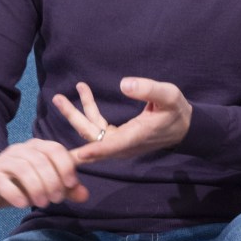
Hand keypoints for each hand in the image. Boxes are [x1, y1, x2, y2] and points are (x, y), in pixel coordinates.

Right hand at [0, 139, 89, 211]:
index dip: (66, 166)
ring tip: (43, 203)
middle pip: (41, 160)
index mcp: (37, 147)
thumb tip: (84, 195)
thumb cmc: (20, 183)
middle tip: (56, 199)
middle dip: (52, 181)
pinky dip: (16, 194)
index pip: (55, 149)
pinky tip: (23, 204)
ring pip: (24, 169)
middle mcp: (21, 149)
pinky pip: (3, 182)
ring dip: (37, 187)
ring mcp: (4, 161)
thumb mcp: (46, 185)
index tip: (71, 184)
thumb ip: (66, 188)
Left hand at [52, 78, 191, 164]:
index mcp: (135, 137)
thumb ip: (148, 90)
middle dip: (74, 118)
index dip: (94, 151)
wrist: (183, 127)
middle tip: (58, 99)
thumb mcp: (168, 95)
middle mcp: (123, 144)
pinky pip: (97, 128)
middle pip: (92, 137)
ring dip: (77, 113)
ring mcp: (118, 142)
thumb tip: (124, 84)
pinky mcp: (117, 137)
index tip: (76, 155)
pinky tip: (84, 94)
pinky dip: (89, 112)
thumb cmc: (176, 111)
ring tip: (62, 96)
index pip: (111, 146)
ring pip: (92, 132)